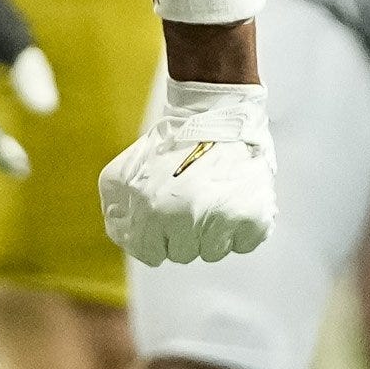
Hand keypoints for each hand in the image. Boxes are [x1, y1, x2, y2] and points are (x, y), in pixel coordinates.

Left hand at [98, 72, 277, 265]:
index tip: (166, 215)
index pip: (152, 255)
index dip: (158, 236)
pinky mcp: (254, 216)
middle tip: (191, 197)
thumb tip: (125, 241)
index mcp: (152, 212)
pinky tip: (233, 201)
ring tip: (212, 195)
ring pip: (213, 252)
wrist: (216, 114)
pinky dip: (241, 229)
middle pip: (183, 254)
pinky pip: (244, 244)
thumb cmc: (170, 143)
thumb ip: (116, 212)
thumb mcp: (123, 173)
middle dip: (184, 231)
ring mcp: (222, 220)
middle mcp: (187, 220)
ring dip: (212, 231)